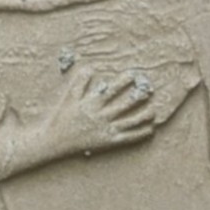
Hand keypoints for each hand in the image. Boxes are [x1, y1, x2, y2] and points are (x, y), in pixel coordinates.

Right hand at [33, 68, 157, 162]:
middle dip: (138, 95)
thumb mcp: (69, 97)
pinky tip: (150, 129)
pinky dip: (140, 134)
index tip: (134, 74)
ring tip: (154, 110)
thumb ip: (80, 82)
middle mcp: (101, 116)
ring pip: (130, 121)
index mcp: (92, 103)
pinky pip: (127, 138)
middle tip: (149, 88)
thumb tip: (90, 67)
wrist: (55, 141)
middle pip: (125, 104)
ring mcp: (106, 130)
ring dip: (144, 115)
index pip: (112, 89)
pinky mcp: (108, 142)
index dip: (124, 81)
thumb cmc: (63, 116)